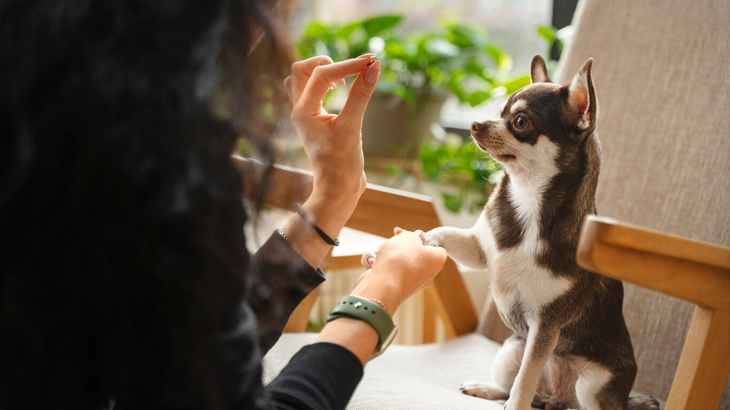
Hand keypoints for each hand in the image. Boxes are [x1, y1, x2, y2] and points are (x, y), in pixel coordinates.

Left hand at [285, 55, 380, 216]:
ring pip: (302, 80)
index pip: (322, 74)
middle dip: (326, 63)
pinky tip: (343, 90)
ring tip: (344, 80)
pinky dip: (325, 85)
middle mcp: (299, 110)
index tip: (371, 62)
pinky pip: (312, 93)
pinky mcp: (315, 121)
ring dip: (322, 72)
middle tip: (350, 70)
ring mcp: (305, 116)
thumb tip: (374, 67)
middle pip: (301, 70)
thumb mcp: (353, 127)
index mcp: (303, 111)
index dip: (347, 65)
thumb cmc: (342, 164)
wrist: (337, 191)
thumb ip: (361, 94)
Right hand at [352, 228, 446, 313]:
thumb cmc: (400, 259)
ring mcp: (412, 284)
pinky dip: (383, 266)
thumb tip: (415, 238)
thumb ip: (413, 235)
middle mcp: (428, 275)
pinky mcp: (398, 289)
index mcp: (437, 261)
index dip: (424, 239)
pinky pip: (391, 273)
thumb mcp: (408, 237)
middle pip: (417, 255)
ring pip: (402, 263)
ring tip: (383, 252)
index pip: (436, 248)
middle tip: (395, 238)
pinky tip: (375, 263)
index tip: (412, 235)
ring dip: (391, 255)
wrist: (383, 285)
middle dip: (404, 246)